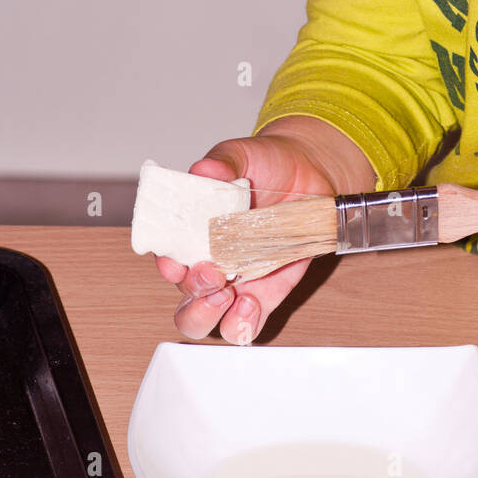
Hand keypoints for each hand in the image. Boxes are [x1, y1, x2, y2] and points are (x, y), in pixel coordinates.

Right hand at [155, 129, 339, 343]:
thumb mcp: (243, 154)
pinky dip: (244, 323)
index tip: (177, 261)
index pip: (168, 257)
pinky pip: (247, 322)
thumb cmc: (267, 164)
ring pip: (208, 320)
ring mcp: (235, 282)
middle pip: (184, 300)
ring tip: (232, 297)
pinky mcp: (265, 293)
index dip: (168, 264)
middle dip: (193, 297)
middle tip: (213, 276)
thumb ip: (223, 162)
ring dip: (212, 316)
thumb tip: (205, 169)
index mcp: (192, 232)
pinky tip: (252, 305)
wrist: (309, 173)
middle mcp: (208, 262)